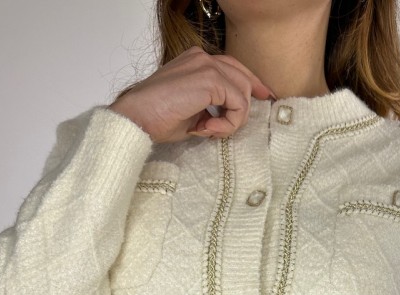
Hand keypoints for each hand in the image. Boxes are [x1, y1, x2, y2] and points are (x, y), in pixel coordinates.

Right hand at [107, 45, 274, 143]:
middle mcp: (203, 57)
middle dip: (244, 107)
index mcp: (196, 61)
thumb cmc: (156, 119)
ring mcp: (206, 65)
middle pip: (243, 78)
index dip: (251, 84)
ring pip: (242, 93)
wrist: (136, 118)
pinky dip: (228, 124)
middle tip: (226, 130)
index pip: (233, 68)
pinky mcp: (210, 80)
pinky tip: (207, 130)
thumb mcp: (191, 111)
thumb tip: (224, 119)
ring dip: (231, 120)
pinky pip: (238, 105)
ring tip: (208, 132)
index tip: (263, 98)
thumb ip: (210, 108)